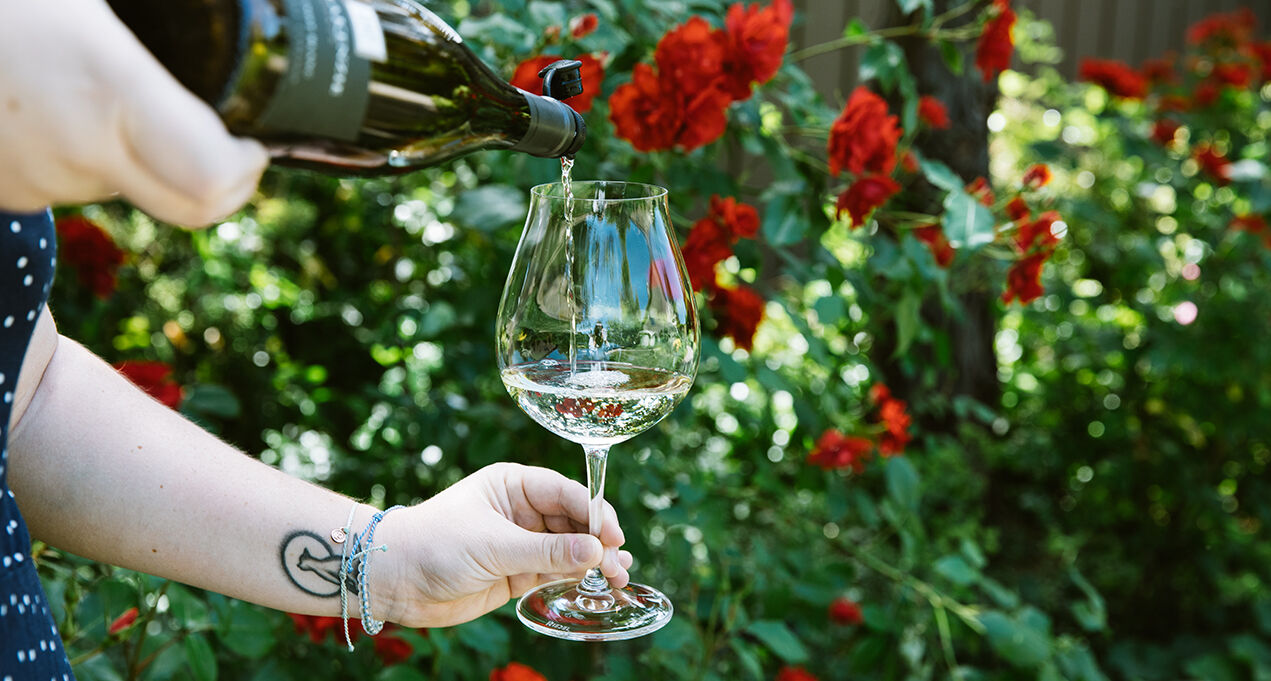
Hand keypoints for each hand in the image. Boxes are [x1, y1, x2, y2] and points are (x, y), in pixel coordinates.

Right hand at [0, 0, 267, 225]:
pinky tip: (64, 102)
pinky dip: (87, 154)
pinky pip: (69, 182)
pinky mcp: (0, 189)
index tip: (252, 137)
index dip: (245, 168)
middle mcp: (76, 151)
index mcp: (108, 90)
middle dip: (218, 179)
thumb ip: (165, 7)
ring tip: (115, 92)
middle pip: (187, 207)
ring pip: (125, 190)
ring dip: (143, 157)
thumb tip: (219, 0)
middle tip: (226, 137)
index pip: (210, 179)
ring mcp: (32, 180)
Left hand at [374, 463, 632, 627]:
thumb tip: (595, 551)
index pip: (564, 492)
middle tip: (619, 561)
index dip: (593, 511)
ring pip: (568, 548)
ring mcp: (520, 541)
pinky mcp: (517, 572)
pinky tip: (598, 582)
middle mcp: (520, 510)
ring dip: (593, 560)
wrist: (394, 580)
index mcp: (512, 484)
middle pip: (572, 520)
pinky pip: (555, 570)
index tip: (613, 534)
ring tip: (619, 577)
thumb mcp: (493, 545)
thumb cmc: (435, 545)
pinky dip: (577, 576)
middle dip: (598, 539)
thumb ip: (547, 550)